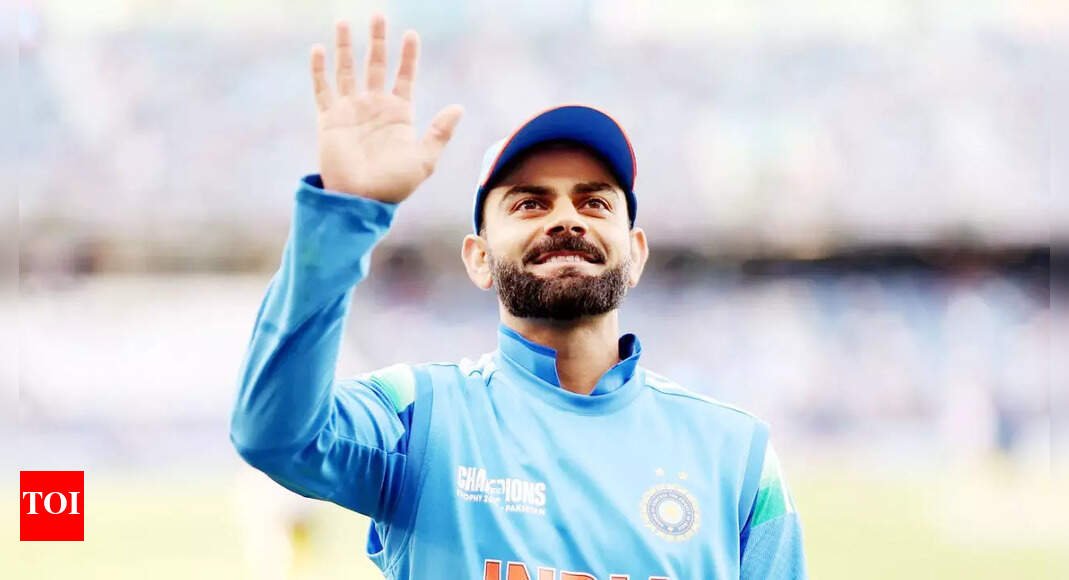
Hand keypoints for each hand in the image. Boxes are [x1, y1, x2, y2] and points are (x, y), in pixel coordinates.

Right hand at [310, 14, 463, 201]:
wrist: (359, 201)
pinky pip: (322, 89)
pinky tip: (319, 49)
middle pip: (376, 65)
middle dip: (377, 40)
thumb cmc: (394, 185)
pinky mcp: (329, 119)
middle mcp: (374, 107)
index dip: (407, 56)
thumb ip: (439, 132)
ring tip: (344, 21)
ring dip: (346, 46)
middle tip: (378, 15)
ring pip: (348, 70)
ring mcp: (351, 111)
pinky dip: (319, 70)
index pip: (404, 76)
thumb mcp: (424, 160)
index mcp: (399, 114)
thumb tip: (458, 107)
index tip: (410, 35)